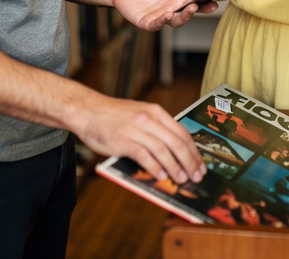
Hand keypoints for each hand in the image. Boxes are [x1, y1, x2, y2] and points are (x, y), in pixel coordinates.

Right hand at [74, 93, 206, 184]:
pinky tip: (161, 176)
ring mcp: (135, 129)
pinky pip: (144, 155)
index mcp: (156, 112)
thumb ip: (156, 129)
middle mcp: (148, 119)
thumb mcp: (139, 115)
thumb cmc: (113, 116)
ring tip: (181, 180)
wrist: (87, 110)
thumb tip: (174, 153)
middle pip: (176, 142)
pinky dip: (154, 167)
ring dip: (175, 167)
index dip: (194, 151)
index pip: (182, 133)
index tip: (201, 165)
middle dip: (189, 162)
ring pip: (163, 150)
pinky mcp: (123, 140)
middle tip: (196, 176)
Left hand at [114, 0, 218, 28]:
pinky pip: (158, 24)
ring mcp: (162, 16)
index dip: (207, 1)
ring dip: (184, 17)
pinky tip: (167, 15)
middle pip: (189, 13)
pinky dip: (163, 21)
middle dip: (198, 10)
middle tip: (206, 6)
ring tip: (188, 8)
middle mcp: (174, 7)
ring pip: (177, 21)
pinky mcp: (149, 22)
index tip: (215, 0)